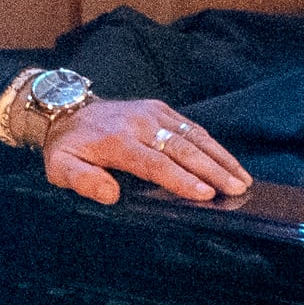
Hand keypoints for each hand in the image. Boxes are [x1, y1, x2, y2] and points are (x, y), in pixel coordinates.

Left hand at [42, 99, 249, 205]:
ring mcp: (153, 113)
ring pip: (193, 136)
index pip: (155, 163)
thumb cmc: (66, 147)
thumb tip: (110, 195)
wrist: (67, 109)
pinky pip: (190, 127)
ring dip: (220, 158)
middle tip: (237, 189)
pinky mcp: (160, 109)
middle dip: (213, 170)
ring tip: (243, 179)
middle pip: (182, 148)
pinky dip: (212, 145)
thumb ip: (82, 181)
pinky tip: (229, 162)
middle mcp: (140, 123)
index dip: (181, 179)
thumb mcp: (60, 168)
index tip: (205, 193)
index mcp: (117, 141)